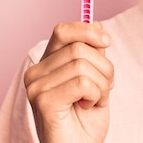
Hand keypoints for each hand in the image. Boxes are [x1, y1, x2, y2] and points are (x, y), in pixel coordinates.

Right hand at [24, 22, 113, 142]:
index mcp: (47, 64)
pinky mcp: (42, 101)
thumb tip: (97, 24)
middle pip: (79, 47)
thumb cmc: (86, 118)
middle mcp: (35, 73)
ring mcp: (36, 87)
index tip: (106, 42)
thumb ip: (93, 53)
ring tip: (94, 100)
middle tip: (103, 87)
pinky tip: (87, 106)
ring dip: (101, 84)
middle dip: (104, 67)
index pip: (63, 31)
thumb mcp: (96, 77)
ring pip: (83, 65)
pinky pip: (82, 83)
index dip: (87, 31)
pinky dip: (95, 94)